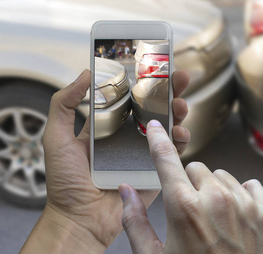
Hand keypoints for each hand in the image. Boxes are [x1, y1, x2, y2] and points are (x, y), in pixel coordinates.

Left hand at [21, 69, 190, 252]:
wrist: (80, 218)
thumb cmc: (65, 181)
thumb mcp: (56, 137)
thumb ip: (64, 103)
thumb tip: (86, 73)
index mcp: (110, 126)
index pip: (132, 98)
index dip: (146, 83)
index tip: (158, 68)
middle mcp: (130, 136)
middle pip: (155, 109)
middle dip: (170, 92)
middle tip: (179, 80)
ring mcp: (145, 153)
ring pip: (169, 127)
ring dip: (179, 113)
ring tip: (180, 106)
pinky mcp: (156, 170)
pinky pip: (173, 152)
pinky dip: (181, 140)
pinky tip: (180, 133)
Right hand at [119, 121, 262, 252]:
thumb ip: (134, 220)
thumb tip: (126, 190)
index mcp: (183, 207)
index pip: (166, 159)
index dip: (158, 140)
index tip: (156, 126)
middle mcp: (216, 199)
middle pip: (196, 168)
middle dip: (189, 183)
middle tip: (190, 210)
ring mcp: (244, 204)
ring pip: (222, 176)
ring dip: (214, 190)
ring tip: (212, 219)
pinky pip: (249, 185)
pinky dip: (241, 196)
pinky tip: (234, 217)